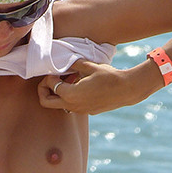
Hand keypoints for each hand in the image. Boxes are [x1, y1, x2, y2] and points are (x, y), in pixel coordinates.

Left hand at [38, 60, 159, 114]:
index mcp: (71, 94)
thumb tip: (63, 61)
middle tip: (51, 79)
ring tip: (70, 79)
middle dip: (44, 90)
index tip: (56, 70)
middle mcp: (72, 105)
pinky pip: (72, 105)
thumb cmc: (109, 76)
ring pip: (59, 104)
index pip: (49, 86)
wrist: (127, 90)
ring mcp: (80, 110)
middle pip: (46, 102)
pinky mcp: (87, 111)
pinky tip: (81, 85)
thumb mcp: (90, 66)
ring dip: (59, 93)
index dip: (49, 76)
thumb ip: (73, 63)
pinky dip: (70, 96)